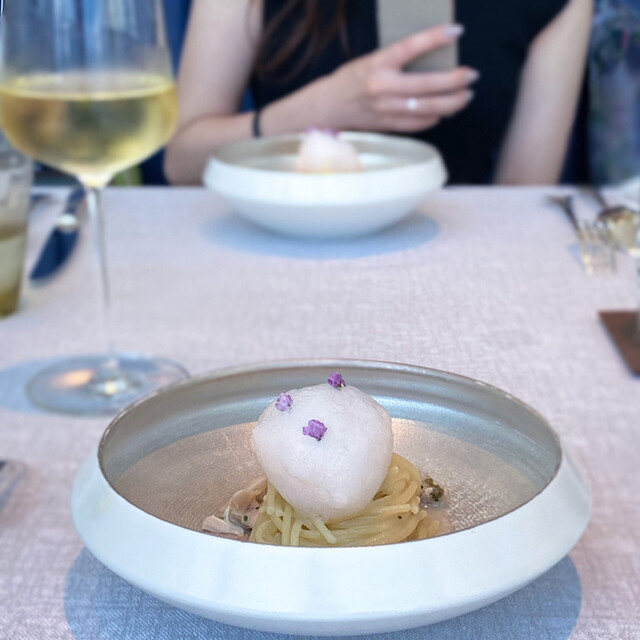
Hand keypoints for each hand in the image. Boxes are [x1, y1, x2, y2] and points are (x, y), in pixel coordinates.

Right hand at [314, 24, 477, 132]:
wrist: (326, 109)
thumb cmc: (349, 80)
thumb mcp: (369, 61)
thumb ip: (396, 61)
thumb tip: (431, 58)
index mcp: (376, 64)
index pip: (410, 47)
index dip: (434, 38)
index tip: (457, 30)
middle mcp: (381, 88)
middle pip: (426, 85)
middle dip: (455, 80)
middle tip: (472, 75)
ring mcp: (385, 110)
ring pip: (426, 108)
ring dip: (452, 103)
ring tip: (466, 96)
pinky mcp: (387, 125)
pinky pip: (417, 123)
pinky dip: (434, 117)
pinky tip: (445, 111)